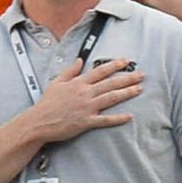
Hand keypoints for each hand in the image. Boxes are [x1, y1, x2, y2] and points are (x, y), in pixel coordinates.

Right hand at [22, 57, 141, 143]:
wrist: (39, 121)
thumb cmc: (47, 103)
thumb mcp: (56, 82)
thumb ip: (69, 71)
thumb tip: (79, 60)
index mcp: (78, 83)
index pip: (100, 71)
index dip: (115, 65)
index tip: (126, 61)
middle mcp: (85, 93)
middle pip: (110, 83)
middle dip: (128, 78)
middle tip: (141, 75)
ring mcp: (87, 107)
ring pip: (111, 98)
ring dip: (127, 93)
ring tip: (139, 89)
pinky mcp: (86, 122)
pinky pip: (105, 120)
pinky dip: (117, 118)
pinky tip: (129, 116)